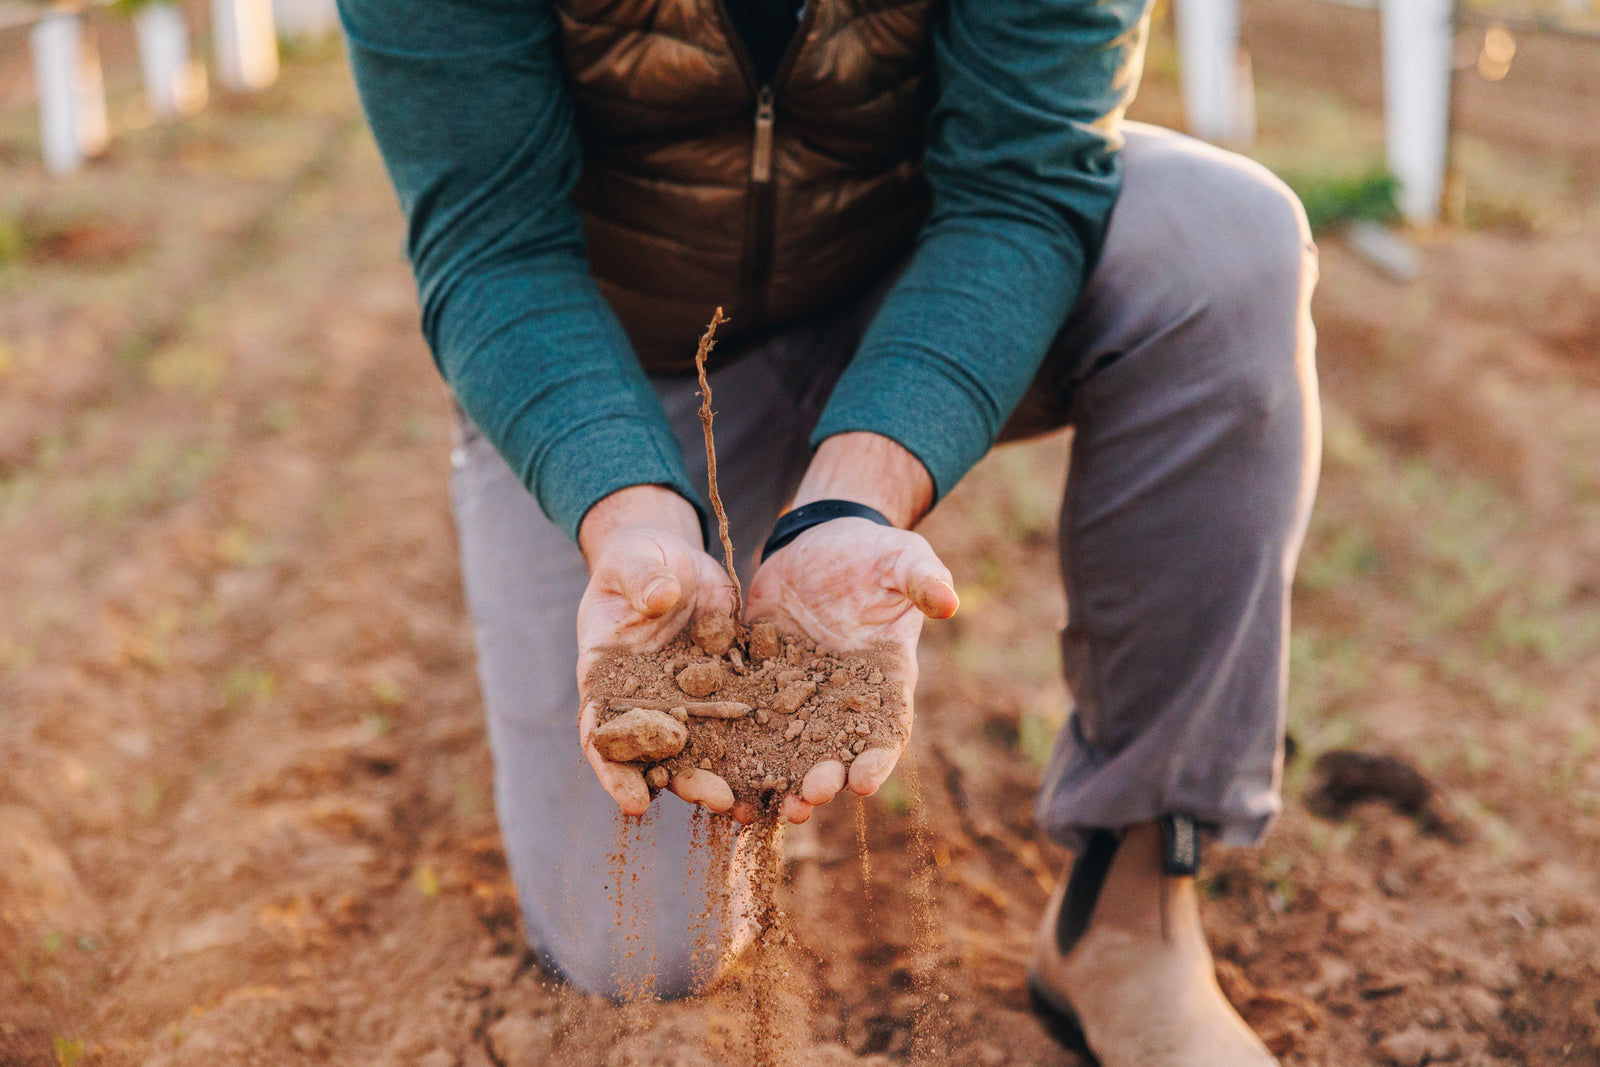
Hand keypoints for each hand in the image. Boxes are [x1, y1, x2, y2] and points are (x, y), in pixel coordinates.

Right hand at [575, 486, 740, 818]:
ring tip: (758, 805)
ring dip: (730, 778)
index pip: (601, 732)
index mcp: (608, 680)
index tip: (634, 802)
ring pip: (706, 750)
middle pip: (662, 755)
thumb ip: (643, 581)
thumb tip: (661, 596)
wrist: (670, 562)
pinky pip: (745, 722)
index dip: (615, 770)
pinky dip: (763, 747)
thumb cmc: (636, 562)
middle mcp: (648, 704)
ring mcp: (688, 702)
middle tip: (719, 802)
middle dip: (689, 782)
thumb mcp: (633, 564)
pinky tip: (790, 770)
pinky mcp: (726, 689)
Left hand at [745, 516, 956, 823]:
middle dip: (821, 780)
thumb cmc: (875, 553)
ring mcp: (798, 693)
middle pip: (834, 751)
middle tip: (805, 801)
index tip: (863, 783)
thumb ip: (923, 580)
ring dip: (774, 778)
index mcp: (886, 679)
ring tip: (757, 807)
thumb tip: (950, 602)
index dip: (876, 759)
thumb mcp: (904, 559)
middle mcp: (842, 699)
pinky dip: (731, 744)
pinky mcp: (759, 678)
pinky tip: (711, 768)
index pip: (886, 729)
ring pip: (786, 747)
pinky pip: (744, 715)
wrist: (823, 542)